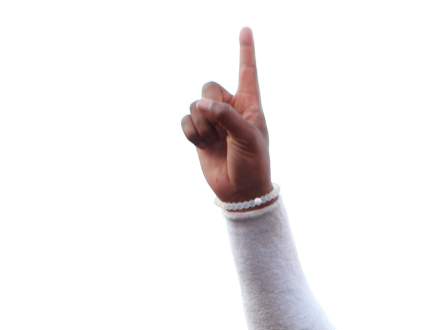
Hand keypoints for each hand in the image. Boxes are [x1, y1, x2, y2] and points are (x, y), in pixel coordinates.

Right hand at [182, 28, 271, 202]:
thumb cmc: (253, 163)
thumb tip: (201, 105)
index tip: (246, 29)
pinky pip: (186, 121)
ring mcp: (214, 121)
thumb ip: (227, 116)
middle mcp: (231, 109)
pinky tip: (204, 146)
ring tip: (216, 142)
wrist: (241, 191)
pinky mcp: (200, 133)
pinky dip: (192, 134)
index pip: (247, 72)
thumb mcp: (247, 137)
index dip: (246, 51)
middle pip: (210, 87)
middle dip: (211, 105)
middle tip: (221, 127)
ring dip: (203, 125)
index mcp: (250, 105)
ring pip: (195, 105)